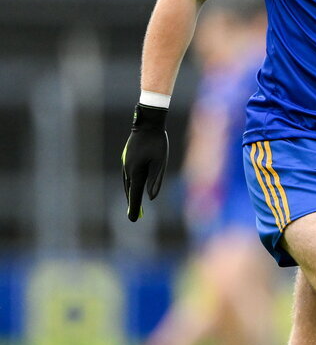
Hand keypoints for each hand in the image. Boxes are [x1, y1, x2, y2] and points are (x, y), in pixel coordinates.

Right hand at [121, 103, 168, 220]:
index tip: (133, 220)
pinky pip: (127, 176)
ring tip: (133, 206)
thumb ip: (155, 181)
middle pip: (129, 191)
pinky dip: (129, 185)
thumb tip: (151, 197)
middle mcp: (128, 169)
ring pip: (127, 183)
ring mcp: (125, 164)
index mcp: (136, 172)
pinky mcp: (127, 159)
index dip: (135, 208)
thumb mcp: (161, 162)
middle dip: (132, 204)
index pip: (135, 194)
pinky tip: (132, 188)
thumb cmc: (157, 142)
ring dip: (130, 194)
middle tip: (133, 217)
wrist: (148, 123)